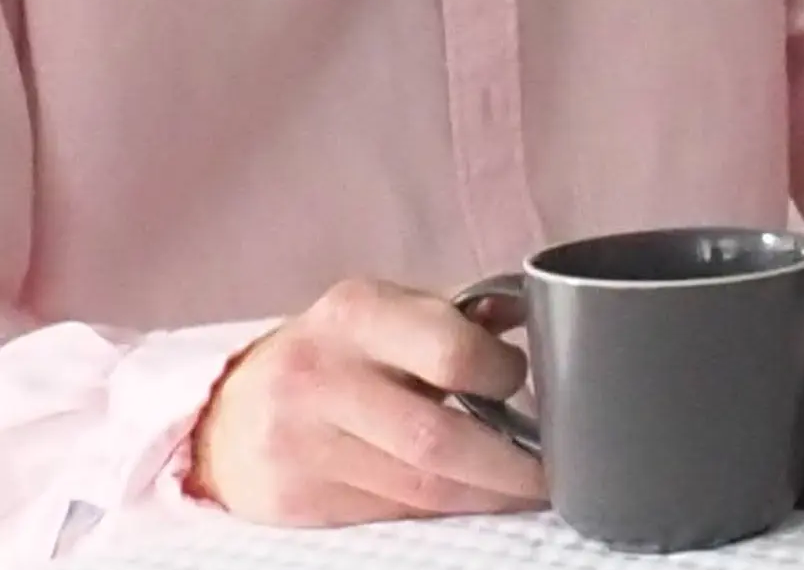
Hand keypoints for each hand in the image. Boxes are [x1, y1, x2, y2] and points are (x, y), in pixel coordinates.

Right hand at [191, 278, 546, 526]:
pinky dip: (441, 509)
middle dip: (508, 462)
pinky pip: (390, 513)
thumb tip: (533, 313)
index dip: (501, 374)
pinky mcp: (296, 502)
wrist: (229, 409)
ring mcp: (301, 445)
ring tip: (527, 488)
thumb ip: (453, 315)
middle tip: (553, 470)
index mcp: (356, 312)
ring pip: (418, 488)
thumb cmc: (335, 349)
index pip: (448, 350)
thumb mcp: (384, 309)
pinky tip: (470, 499)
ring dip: (485, 493)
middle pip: (436, 438)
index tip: (528, 384)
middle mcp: (321, 377)